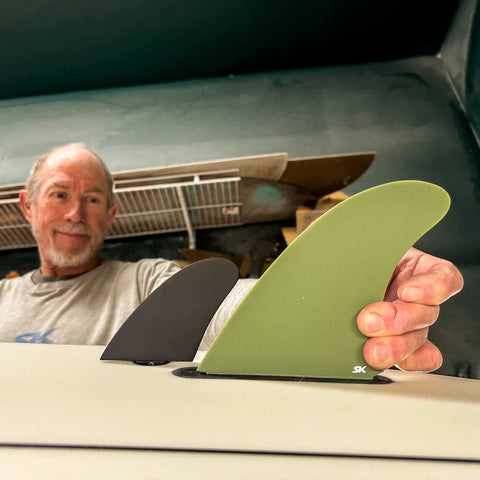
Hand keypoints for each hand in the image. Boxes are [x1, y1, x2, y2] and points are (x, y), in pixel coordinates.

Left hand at [357, 248, 463, 371]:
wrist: (333, 281)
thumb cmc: (348, 263)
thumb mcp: (358, 254)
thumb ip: (363, 259)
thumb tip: (352, 267)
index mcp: (414, 268)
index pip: (443, 276)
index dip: (431, 287)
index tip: (405, 291)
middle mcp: (416, 297)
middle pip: (427, 312)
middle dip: (399, 320)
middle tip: (370, 321)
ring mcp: (409, 322)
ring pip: (418, 338)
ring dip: (396, 346)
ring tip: (372, 349)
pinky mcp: (400, 343)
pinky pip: (418, 358)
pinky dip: (407, 362)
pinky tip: (387, 361)